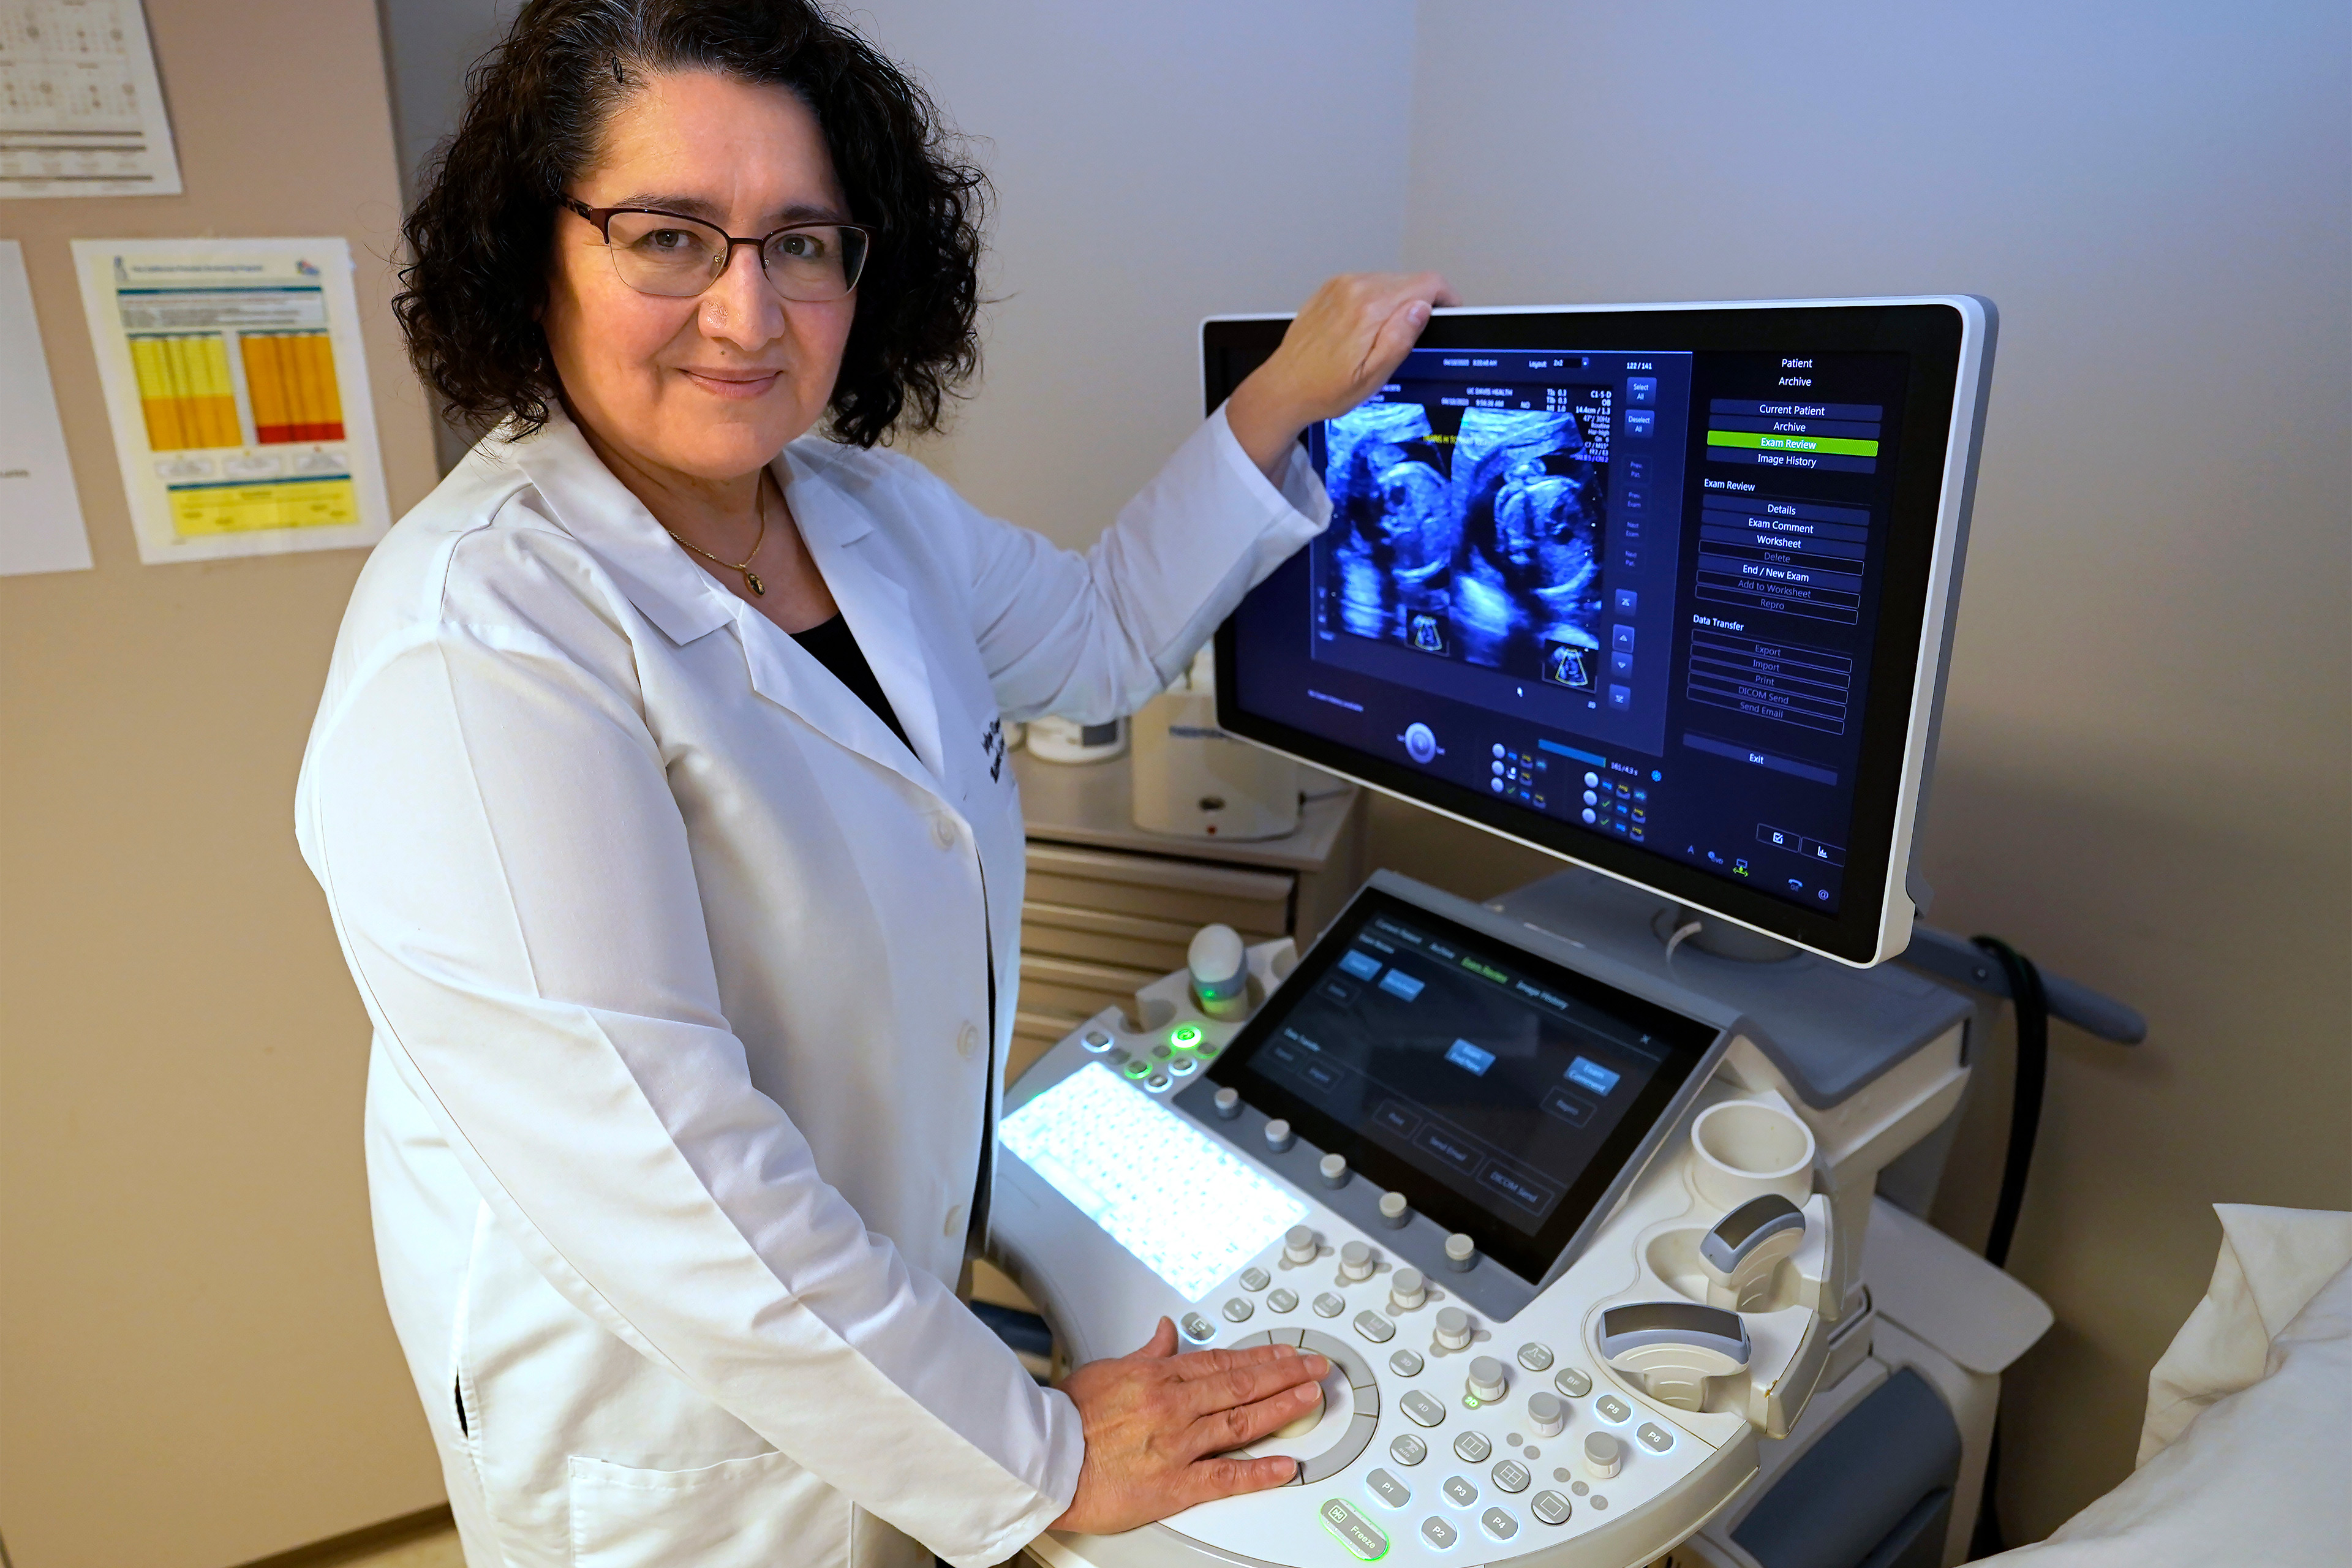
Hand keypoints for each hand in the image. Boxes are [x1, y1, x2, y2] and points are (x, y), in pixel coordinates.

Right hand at [1048, 1317, 1331, 1534]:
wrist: (1043, 1459)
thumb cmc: (1066, 1418)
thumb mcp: (1107, 1369)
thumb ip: (1147, 1353)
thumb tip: (1168, 1332)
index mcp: (1159, 1377)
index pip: (1223, 1360)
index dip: (1262, 1356)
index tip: (1288, 1352)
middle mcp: (1174, 1406)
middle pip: (1242, 1385)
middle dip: (1285, 1373)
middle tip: (1317, 1368)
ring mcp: (1177, 1445)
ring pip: (1241, 1422)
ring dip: (1282, 1408)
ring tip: (1311, 1400)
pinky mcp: (1173, 1484)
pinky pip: (1223, 1477)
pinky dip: (1257, 1472)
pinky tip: (1285, 1467)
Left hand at [1225, 271, 1458, 478]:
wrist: (1285, 387)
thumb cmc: (1324, 389)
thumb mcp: (1374, 376)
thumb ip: (1401, 338)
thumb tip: (1422, 308)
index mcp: (1370, 308)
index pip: (1428, 283)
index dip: (1447, 299)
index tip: (1449, 315)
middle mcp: (1355, 288)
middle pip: (1410, 281)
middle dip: (1420, 305)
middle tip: (1410, 339)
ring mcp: (1341, 285)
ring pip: (1390, 282)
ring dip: (1396, 304)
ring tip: (1381, 339)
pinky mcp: (1331, 288)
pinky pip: (1368, 286)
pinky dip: (1375, 303)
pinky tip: (1363, 331)